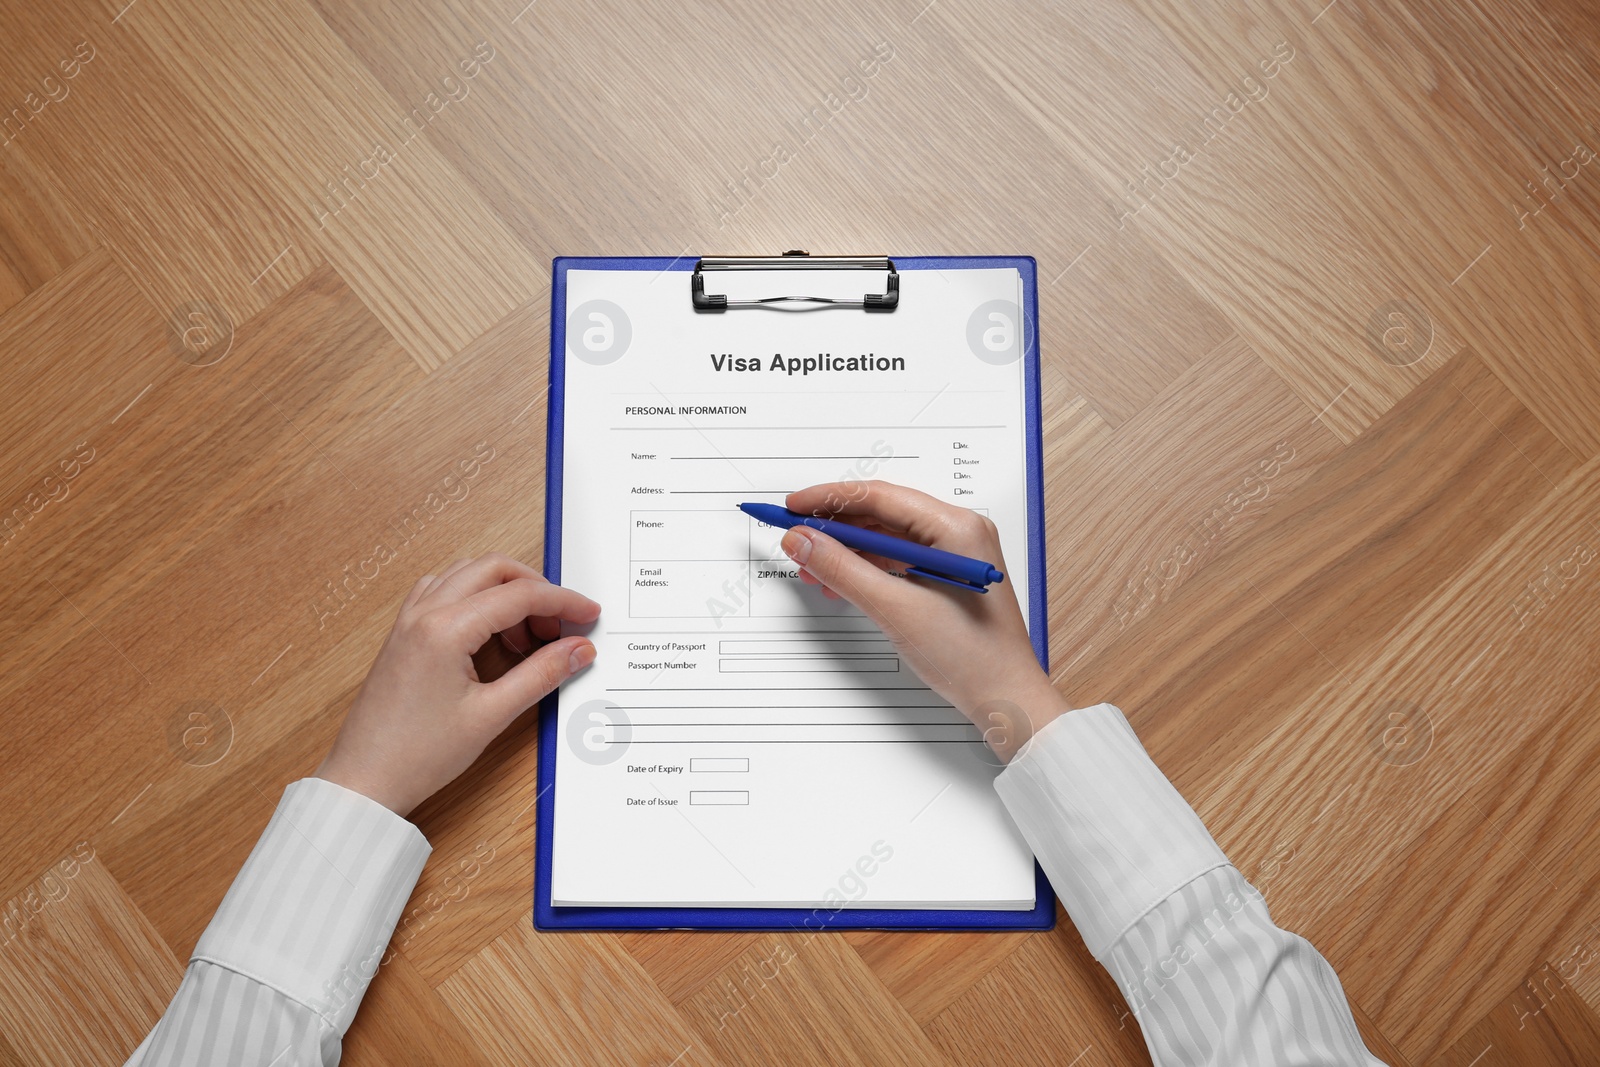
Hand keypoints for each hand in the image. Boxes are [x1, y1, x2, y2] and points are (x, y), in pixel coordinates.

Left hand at [315, 553, 599, 815]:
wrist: (364, 780)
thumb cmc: (415, 755)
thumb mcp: (491, 715)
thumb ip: (541, 675)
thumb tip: (577, 649)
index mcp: (445, 629)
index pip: (519, 595)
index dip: (562, 601)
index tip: (588, 614)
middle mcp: (424, 614)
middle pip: (494, 569)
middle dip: (536, 590)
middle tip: (560, 626)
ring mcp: (410, 620)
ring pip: (468, 575)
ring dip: (505, 592)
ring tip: (528, 636)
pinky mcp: (404, 633)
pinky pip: (445, 592)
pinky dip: (477, 599)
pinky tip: (491, 632)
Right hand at [783, 481, 1065, 761]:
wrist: (1006, 700)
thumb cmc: (972, 658)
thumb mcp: (895, 609)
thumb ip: (842, 569)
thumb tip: (803, 540)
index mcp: (957, 528)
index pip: (880, 496)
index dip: (829, 499)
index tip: (793, 507)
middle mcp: (960, 532)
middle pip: (883, 513)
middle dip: (835, 527)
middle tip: (795, 537)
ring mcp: (955, 555)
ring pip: (887, 538)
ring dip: (847, 550)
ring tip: (811, 566)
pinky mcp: (948, 577)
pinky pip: (898, 560)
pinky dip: (866, 569)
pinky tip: (840, 582)